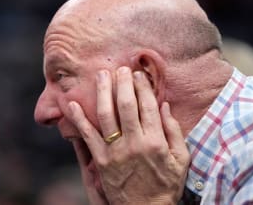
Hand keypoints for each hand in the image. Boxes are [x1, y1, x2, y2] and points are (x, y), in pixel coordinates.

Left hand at [67, 67, 189, 204]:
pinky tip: (72, 104)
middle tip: (120, 69)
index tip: (138, 74)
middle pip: (127, 105)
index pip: (148, 106)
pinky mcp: (101, 160)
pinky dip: (79, 119)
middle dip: (123, 83)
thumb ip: (174, 131)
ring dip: (103, 92)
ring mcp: (116, 151)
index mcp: (156, 141)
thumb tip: (164, 105)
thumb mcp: (181, 159)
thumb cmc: (165, 184)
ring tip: (101, 75)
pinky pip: (88, 135)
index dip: (142, 87)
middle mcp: (135, 143)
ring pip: (107, 115)